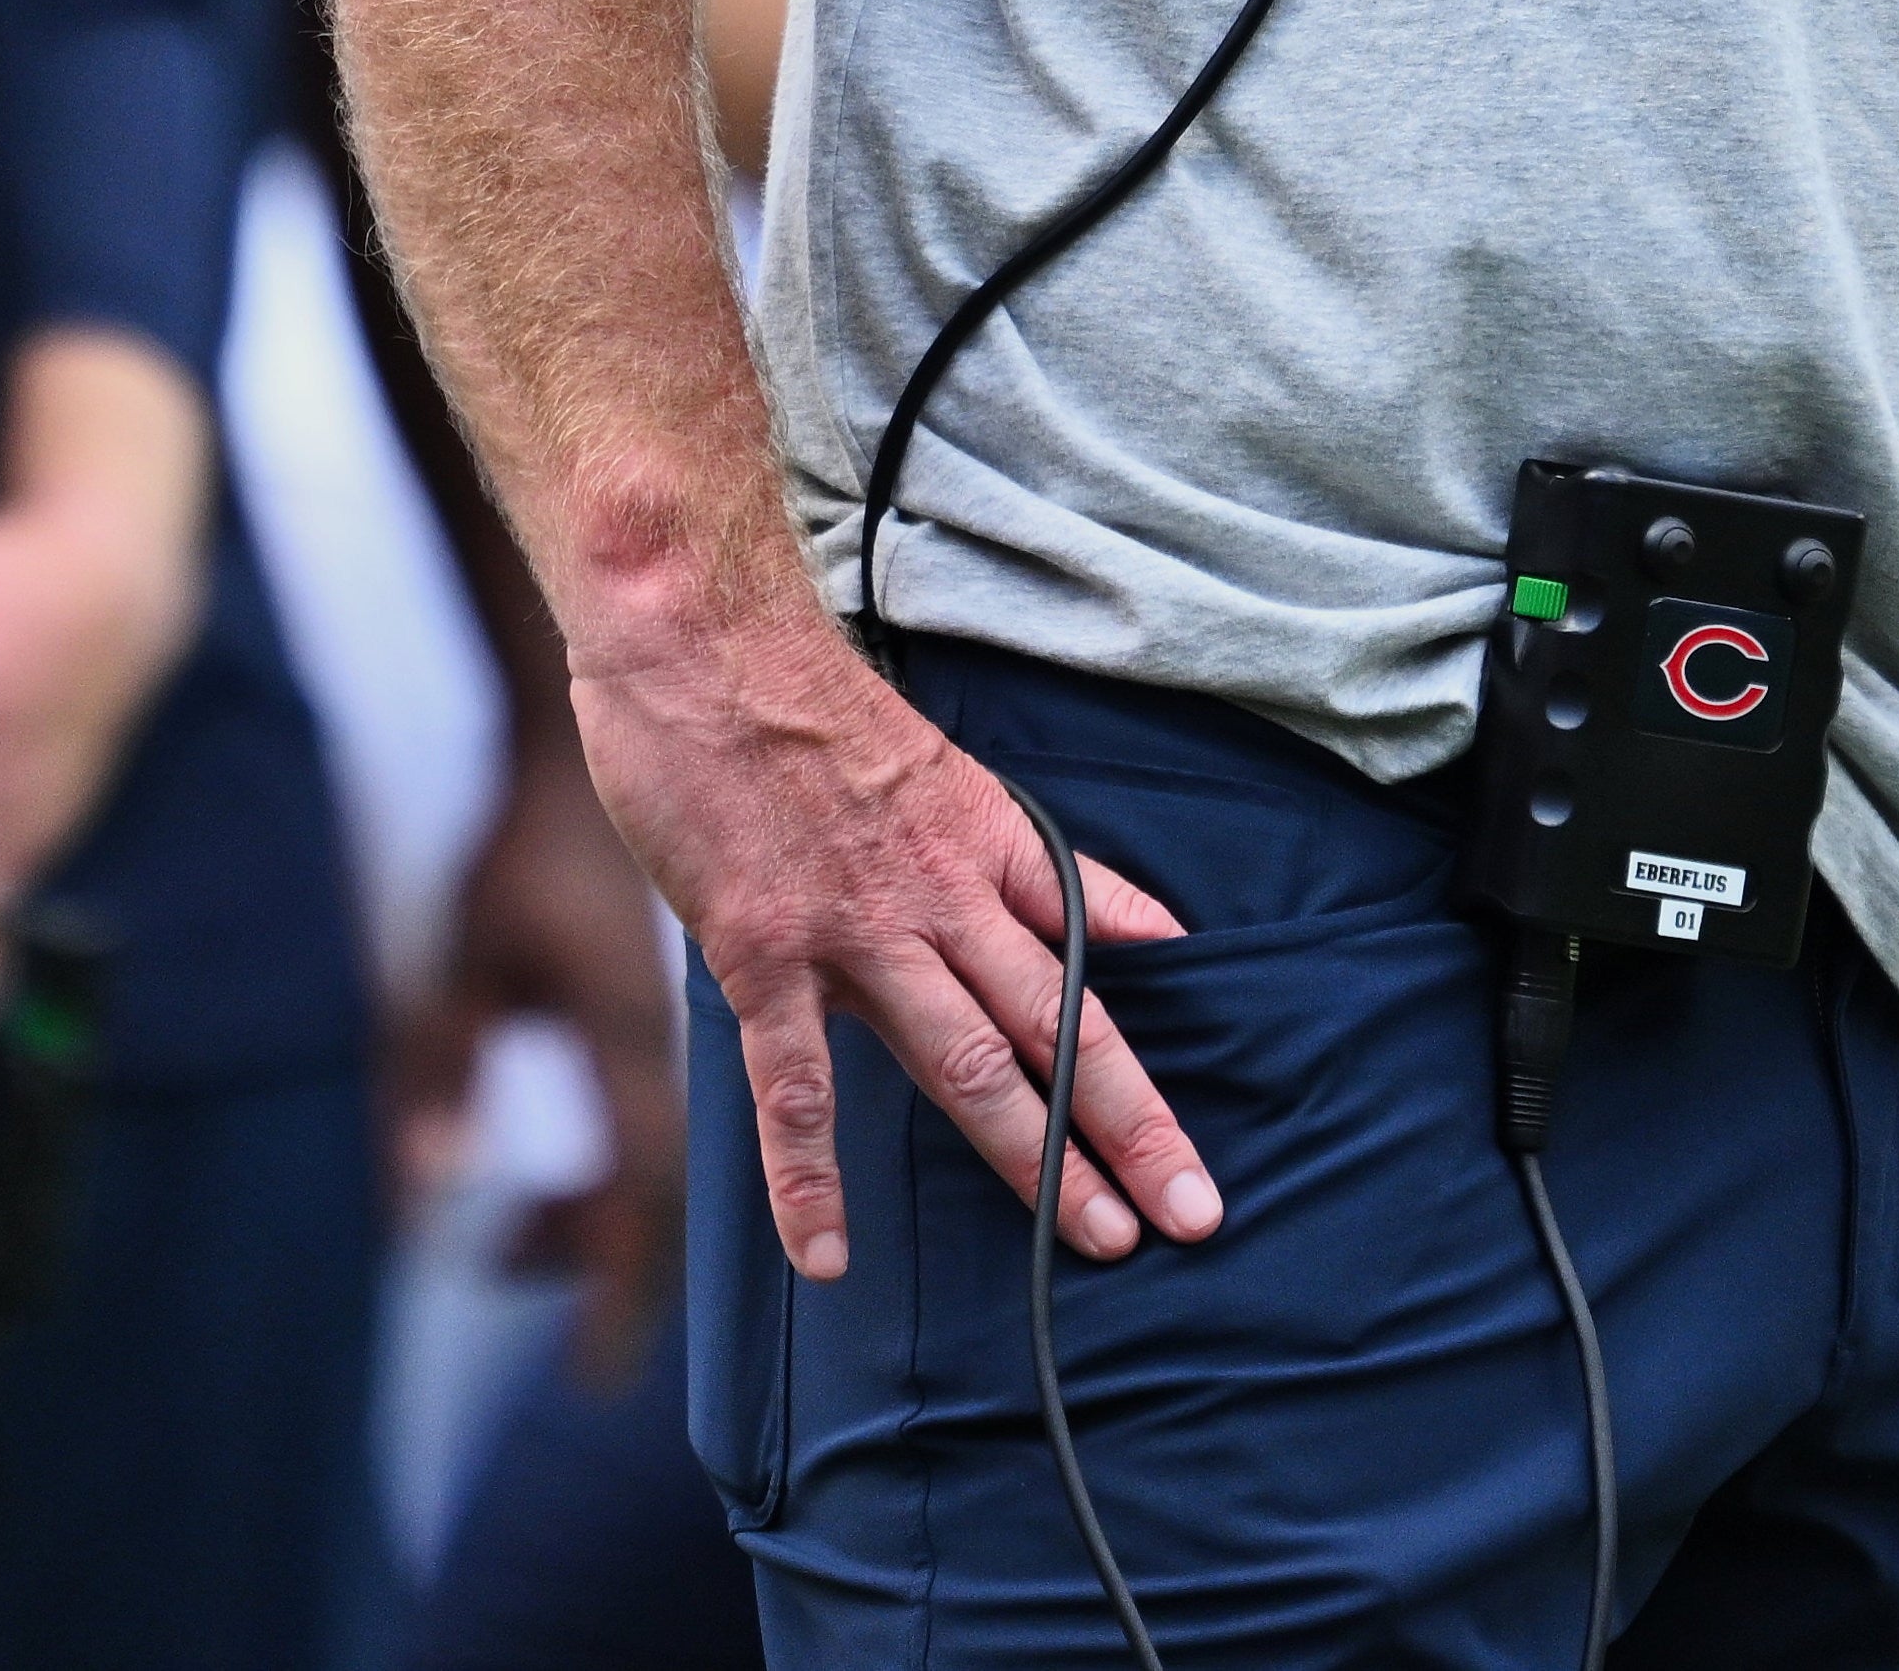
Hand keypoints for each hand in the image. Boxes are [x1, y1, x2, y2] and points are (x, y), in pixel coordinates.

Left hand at [395, 738, 693, 1369]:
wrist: (617, 716)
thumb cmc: (524, 836)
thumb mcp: (465, 955)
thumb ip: (442, 1070)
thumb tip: (427, 1192)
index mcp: (623, 1038)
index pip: (634, 1197)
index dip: (615, 1289)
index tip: (592, 1370)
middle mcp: (667, 1038)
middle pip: (660, 1189)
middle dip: (609, 1267)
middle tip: (533, 1306)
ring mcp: (689, 1012)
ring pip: (670, 1145)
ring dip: (605, 1207)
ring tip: (518, 1233)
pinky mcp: (689, 985)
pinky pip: (678, 1100)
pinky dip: (623, 1151)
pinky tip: (575, 1157)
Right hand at [568, 588, 1218, 1279]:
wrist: (706, 641)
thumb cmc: (810, 706)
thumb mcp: (954, 775)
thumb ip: (1043, 867)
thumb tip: (1157, 927)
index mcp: (988, 852)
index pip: (1090, 974)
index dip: (1139, 1068)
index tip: (1190, 1153)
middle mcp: (942, 899)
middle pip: (1056, 1030)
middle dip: (1129, 1129)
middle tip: (1192, 1216)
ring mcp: (857, 931)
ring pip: (965, 1060)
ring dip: (1034, 1157)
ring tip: (1092, 1241)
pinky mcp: (765, 951)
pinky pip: (796, 1083)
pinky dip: (811, 1179)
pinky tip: (829, 1257)